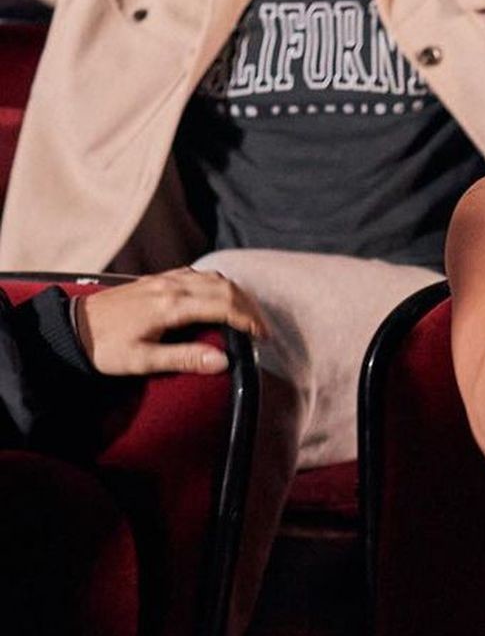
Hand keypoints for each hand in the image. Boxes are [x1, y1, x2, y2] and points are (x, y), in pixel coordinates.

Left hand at [74, 269, 267, 376]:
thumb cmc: (105, 348)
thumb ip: (185, 358)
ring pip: (213, 277)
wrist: (72, 328)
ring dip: (235, 293)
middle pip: (225, 287)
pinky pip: (197, 274)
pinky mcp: (156, 279)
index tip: (262, 336)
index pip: (224, 305)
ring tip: (245, 314)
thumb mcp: (143, 361)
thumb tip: (224, 361)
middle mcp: (172, 286)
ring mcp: (164, 279)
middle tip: (260, 328)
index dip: (248, 320)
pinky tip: (217, 297)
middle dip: (248, 306)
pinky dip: (216, 284)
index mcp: (171, 305)